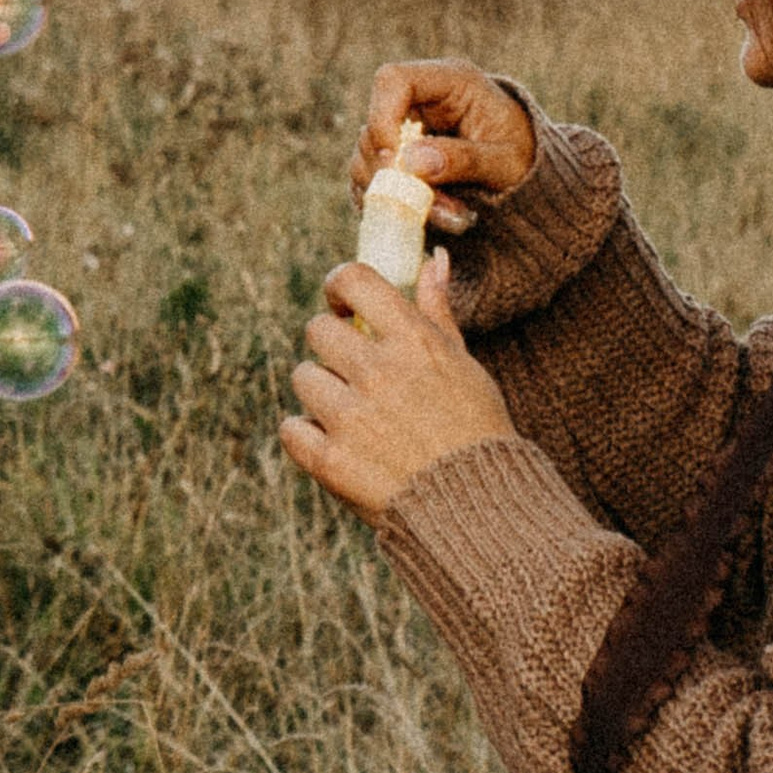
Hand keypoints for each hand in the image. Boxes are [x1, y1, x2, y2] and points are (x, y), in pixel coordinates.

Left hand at [280, 253, 514, 520]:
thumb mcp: (465, 366)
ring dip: (321, 393)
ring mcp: (352, 417)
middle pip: (317, 329)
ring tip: (354, 416)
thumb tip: (435, 260)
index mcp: (414, 341)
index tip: (343, 304)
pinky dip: (306, 436)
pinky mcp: (331, 461)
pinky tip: (336, 444)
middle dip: (331, 347)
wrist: (480, 512)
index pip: (354, 280)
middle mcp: (379, 372)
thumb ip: (438, 312)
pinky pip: (291, 427)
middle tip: (353, 372)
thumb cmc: (476, 432)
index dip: (339, 286)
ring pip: (303, 377)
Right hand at [347, 59, 537, 236]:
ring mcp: (404, 130)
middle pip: (373, 125)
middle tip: (425, 204)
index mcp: (450, 82)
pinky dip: (391, 203)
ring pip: (368, 158)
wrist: (532, 174)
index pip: (393, 80)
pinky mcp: (397, 158)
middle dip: (393, 172)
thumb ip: (464, 159)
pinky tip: (423, 216)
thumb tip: (411, 162)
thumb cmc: (526, 157)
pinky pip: (373, 180)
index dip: (382, 117)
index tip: (393, 160)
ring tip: (443, 215)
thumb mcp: (507, 161)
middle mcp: (420, 101)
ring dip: (395, 193)